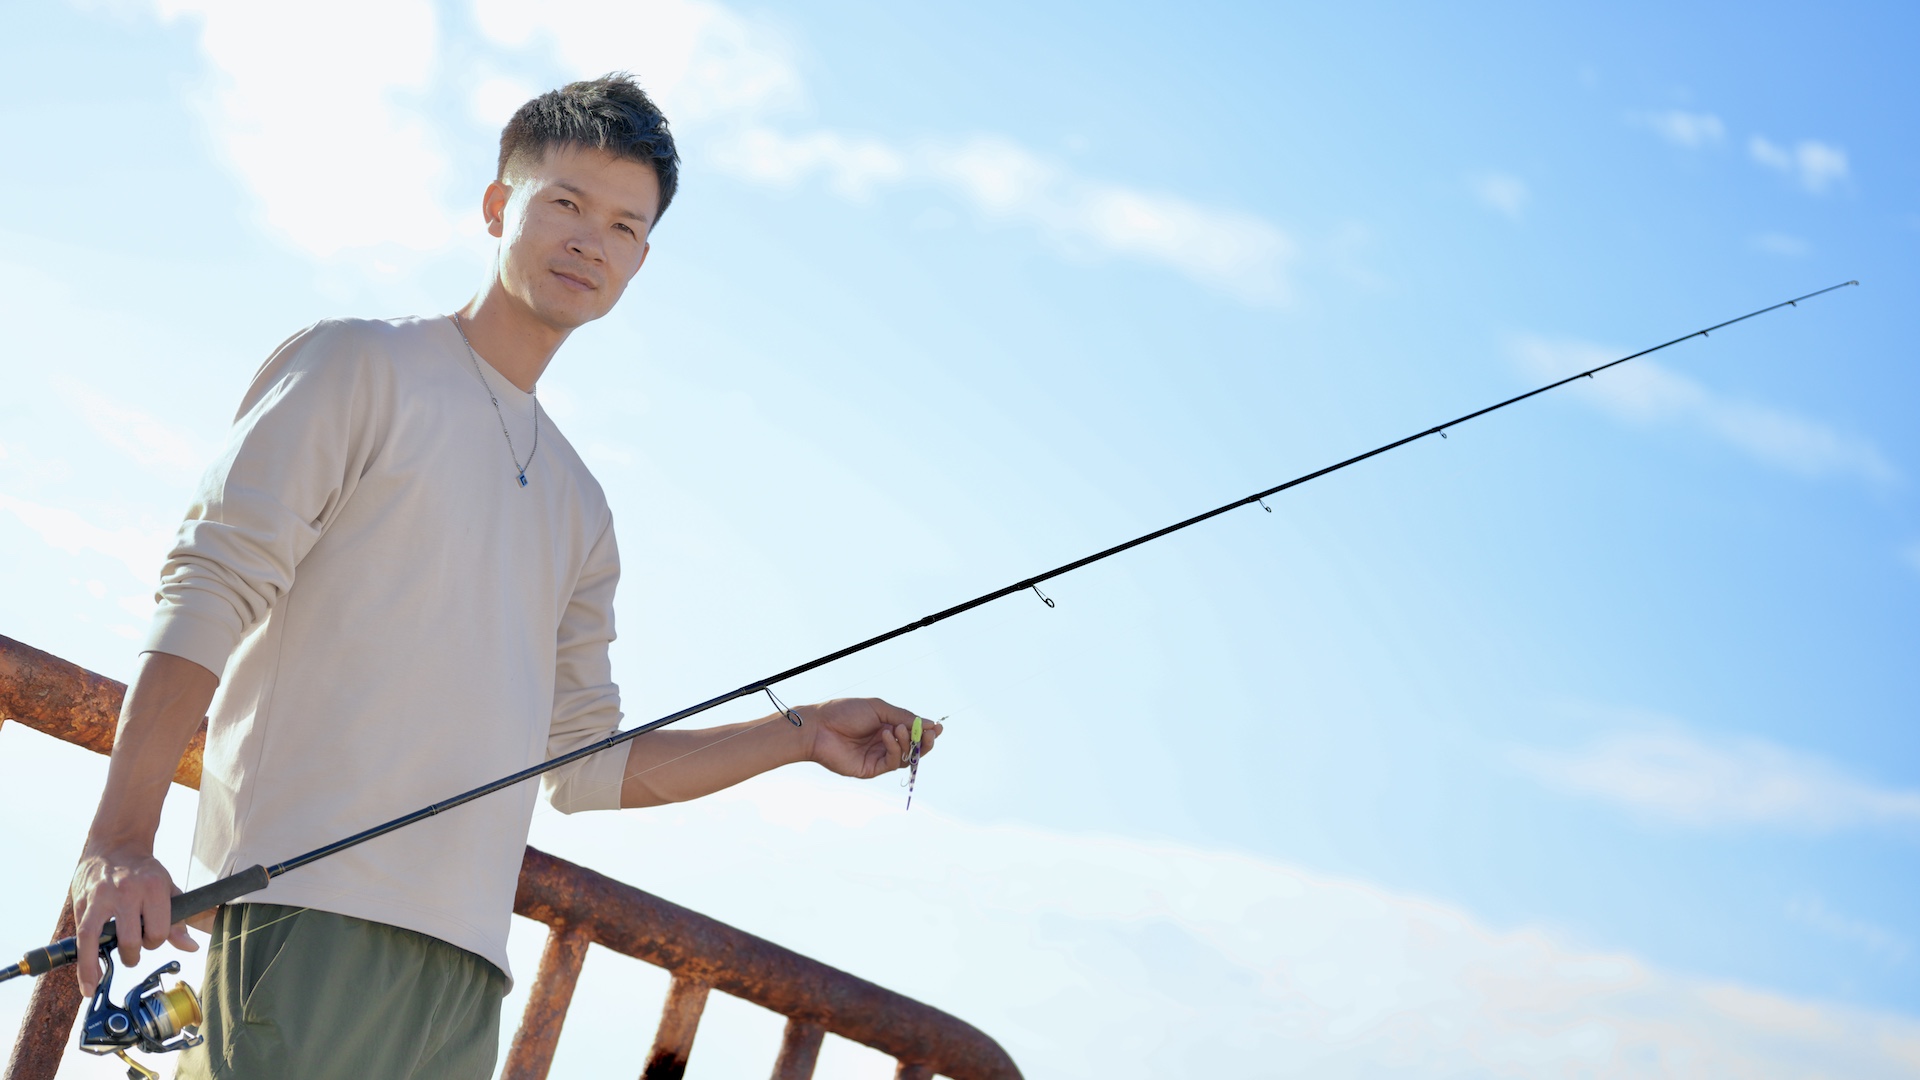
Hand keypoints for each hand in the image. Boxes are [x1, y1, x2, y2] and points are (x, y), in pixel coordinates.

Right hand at [70, 850, 196, 996]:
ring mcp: (101, 896)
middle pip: (130, 938)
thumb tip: (191, 947)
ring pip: (95, 938)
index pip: (158, 931)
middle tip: (133, 952)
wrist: (116, 845)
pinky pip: (80, 935)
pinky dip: (82, 960)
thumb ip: (178, 920)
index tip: (151, 938)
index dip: (156, 941)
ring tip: (95, 985)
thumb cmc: (145, 872)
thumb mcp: (168, 890)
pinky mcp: (82, 901)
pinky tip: (85, 979)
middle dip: (133, 953)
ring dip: (95, 965)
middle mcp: (127, 892)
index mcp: (154, 887)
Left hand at [801, 697, 942, 779]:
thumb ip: (903, 717)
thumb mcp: (879, 709)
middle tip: (930, 734)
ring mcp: (878, 757)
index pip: (913, 732)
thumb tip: (930, 724)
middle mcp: (884, 743)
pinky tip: (887, 736)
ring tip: (899, 730)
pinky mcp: (871, 769)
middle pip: (914, 748)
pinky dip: (894, 748)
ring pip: (905, 757)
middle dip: (925, 742)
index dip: (927, 731)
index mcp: (886, 726)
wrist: (819, 727)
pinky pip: (892, 762)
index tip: (938, 727)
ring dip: (908, 743)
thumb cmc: (844, 712)